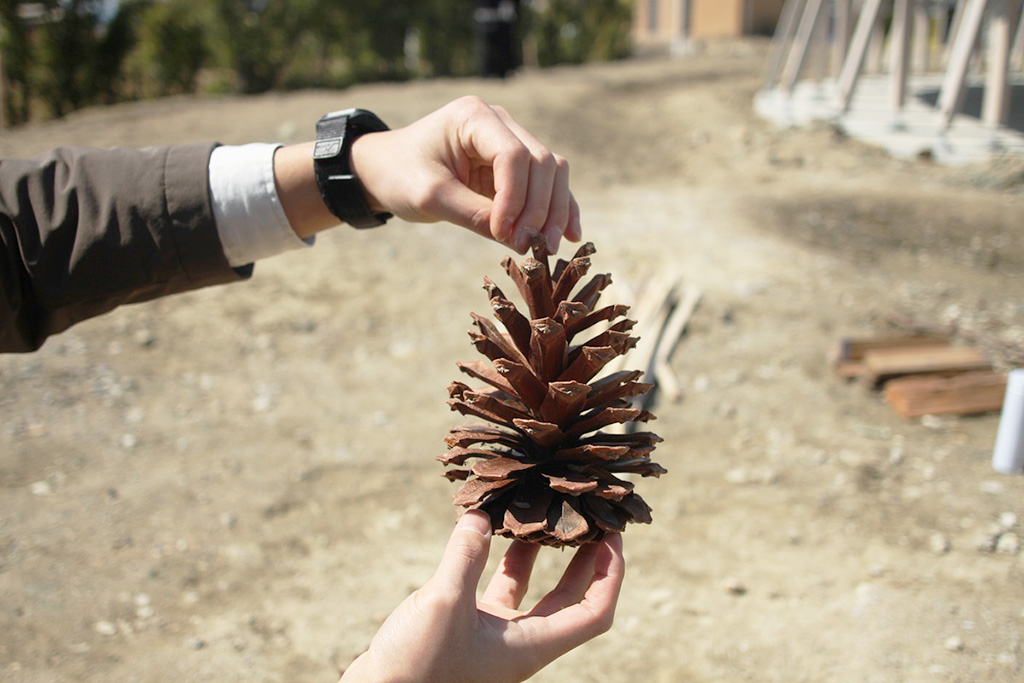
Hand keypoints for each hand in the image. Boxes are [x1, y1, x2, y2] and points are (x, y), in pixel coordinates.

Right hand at [339, 510, 624, 682]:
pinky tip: (485, 528)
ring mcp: (495, 637)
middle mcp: (521, 643)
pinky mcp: (467, 629)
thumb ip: (466, 556)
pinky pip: (494, 588)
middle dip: (584, 556)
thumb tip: (480, 514)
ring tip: (544, 511)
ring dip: (540, 553)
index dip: (611, 573)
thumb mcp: (444, 604)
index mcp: (532, 646)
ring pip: (531, 590)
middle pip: (571, 597)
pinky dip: (494, 558)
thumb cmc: (415, 669)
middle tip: (588, 515)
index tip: (613, 534)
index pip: (594, 611)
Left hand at [350, 96, 581, 253]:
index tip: (503, 235)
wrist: (385, 169)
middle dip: (540, 209)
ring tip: (548, 248)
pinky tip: (568, 235)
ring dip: (555, 211)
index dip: (515, 198)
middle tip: (533, 249)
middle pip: (541, 163)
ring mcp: (510, 140)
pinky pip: (547, 184)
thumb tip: (520, 241)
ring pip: (552, 172)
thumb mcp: (430, 197)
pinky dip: (558, 208)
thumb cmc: (400, 175)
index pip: (512, 155)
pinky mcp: (515, 165)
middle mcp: (499, 122)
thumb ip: (474, 215)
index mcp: (474, 116)